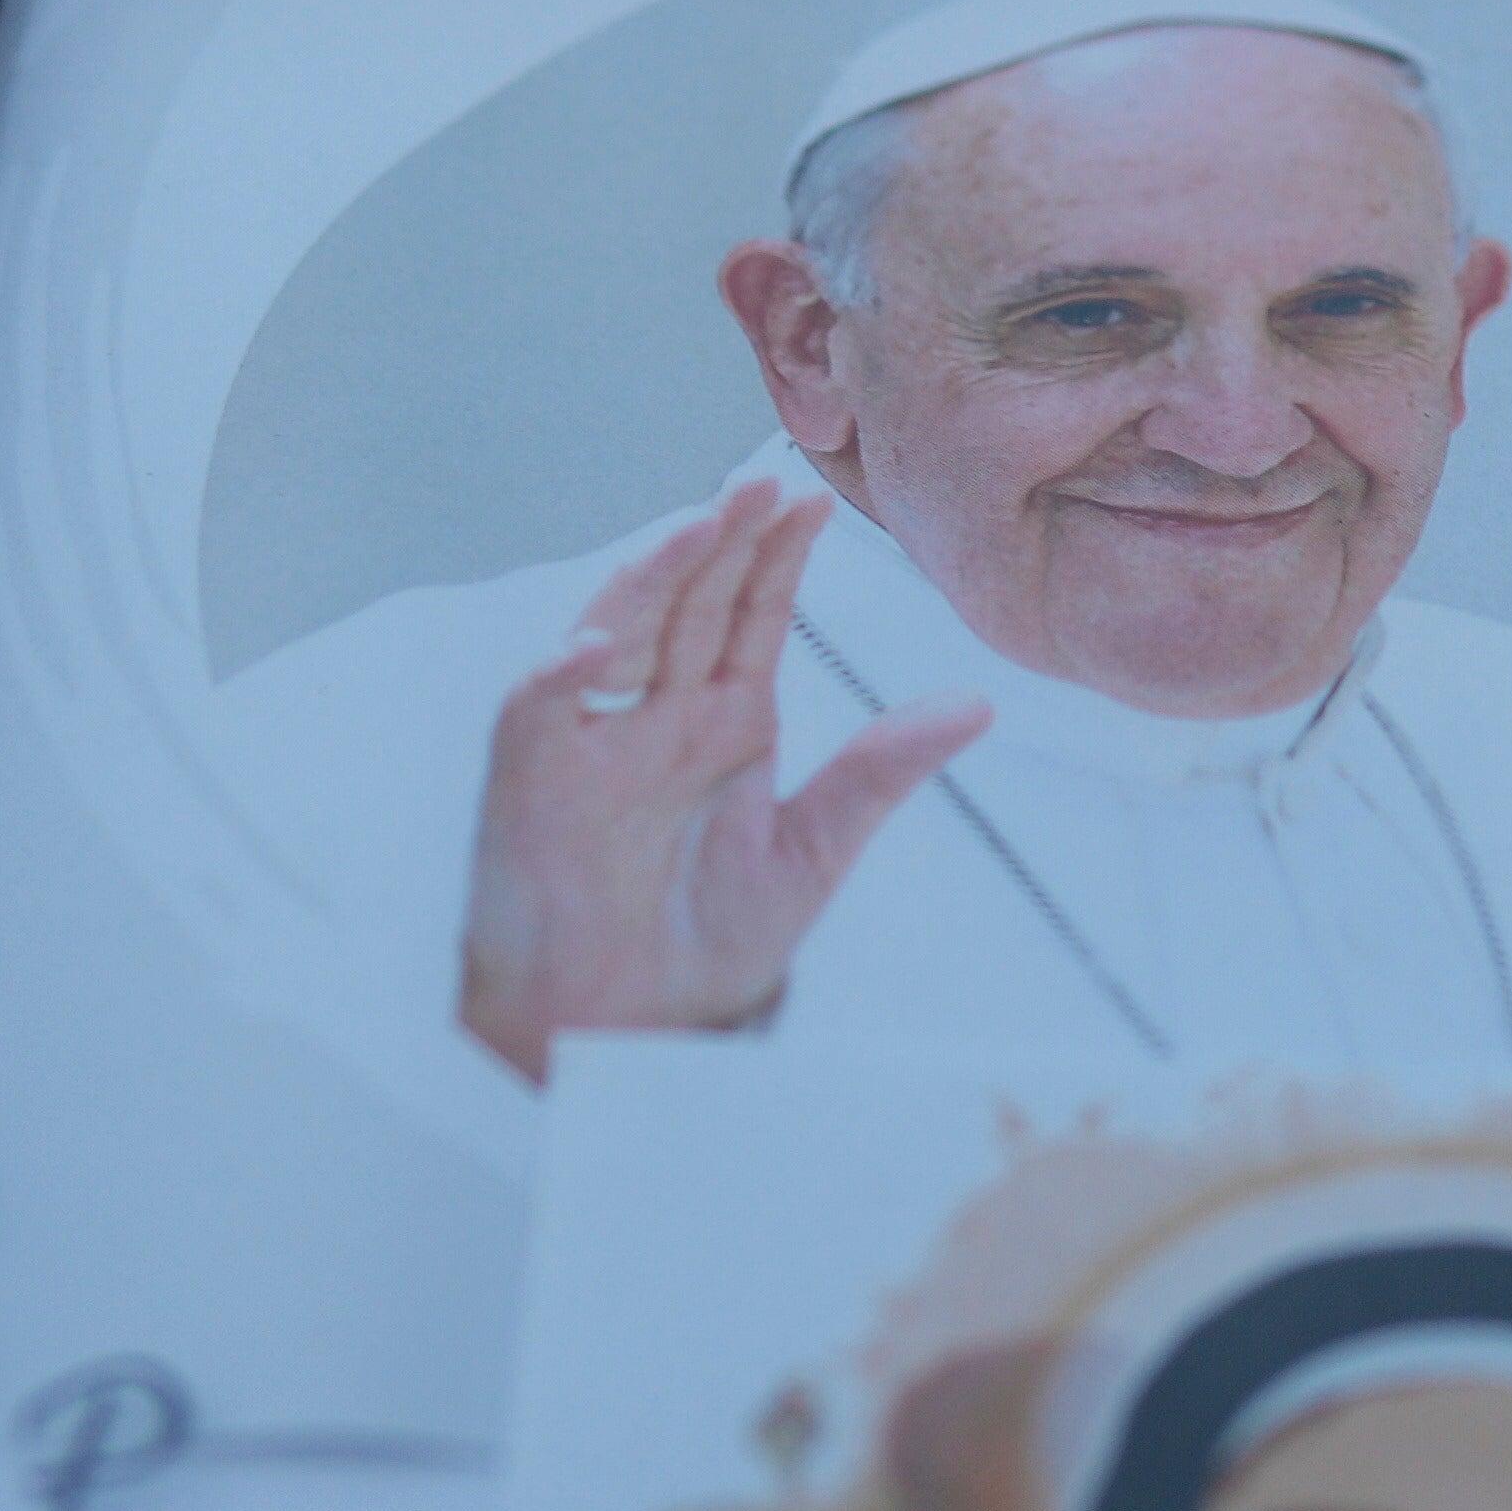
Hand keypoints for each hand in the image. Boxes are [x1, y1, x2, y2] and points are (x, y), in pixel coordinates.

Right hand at [456, 482, 987, 1084]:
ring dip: (653, 578)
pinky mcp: (533, 781)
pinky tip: (598, 646)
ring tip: (698, 527)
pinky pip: (540, 709)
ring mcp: (593, 738)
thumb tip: (978, 703)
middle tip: (760, 482)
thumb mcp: (812, 856)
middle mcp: (658, 711)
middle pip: (689, 603)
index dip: (777, 558)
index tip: (812, 499)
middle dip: (722, 542)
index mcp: (725, 718)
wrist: (630, 1028)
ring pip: (621, 630)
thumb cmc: (708, 942)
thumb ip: (879, 775)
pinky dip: (563, 674)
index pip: (752, 615)